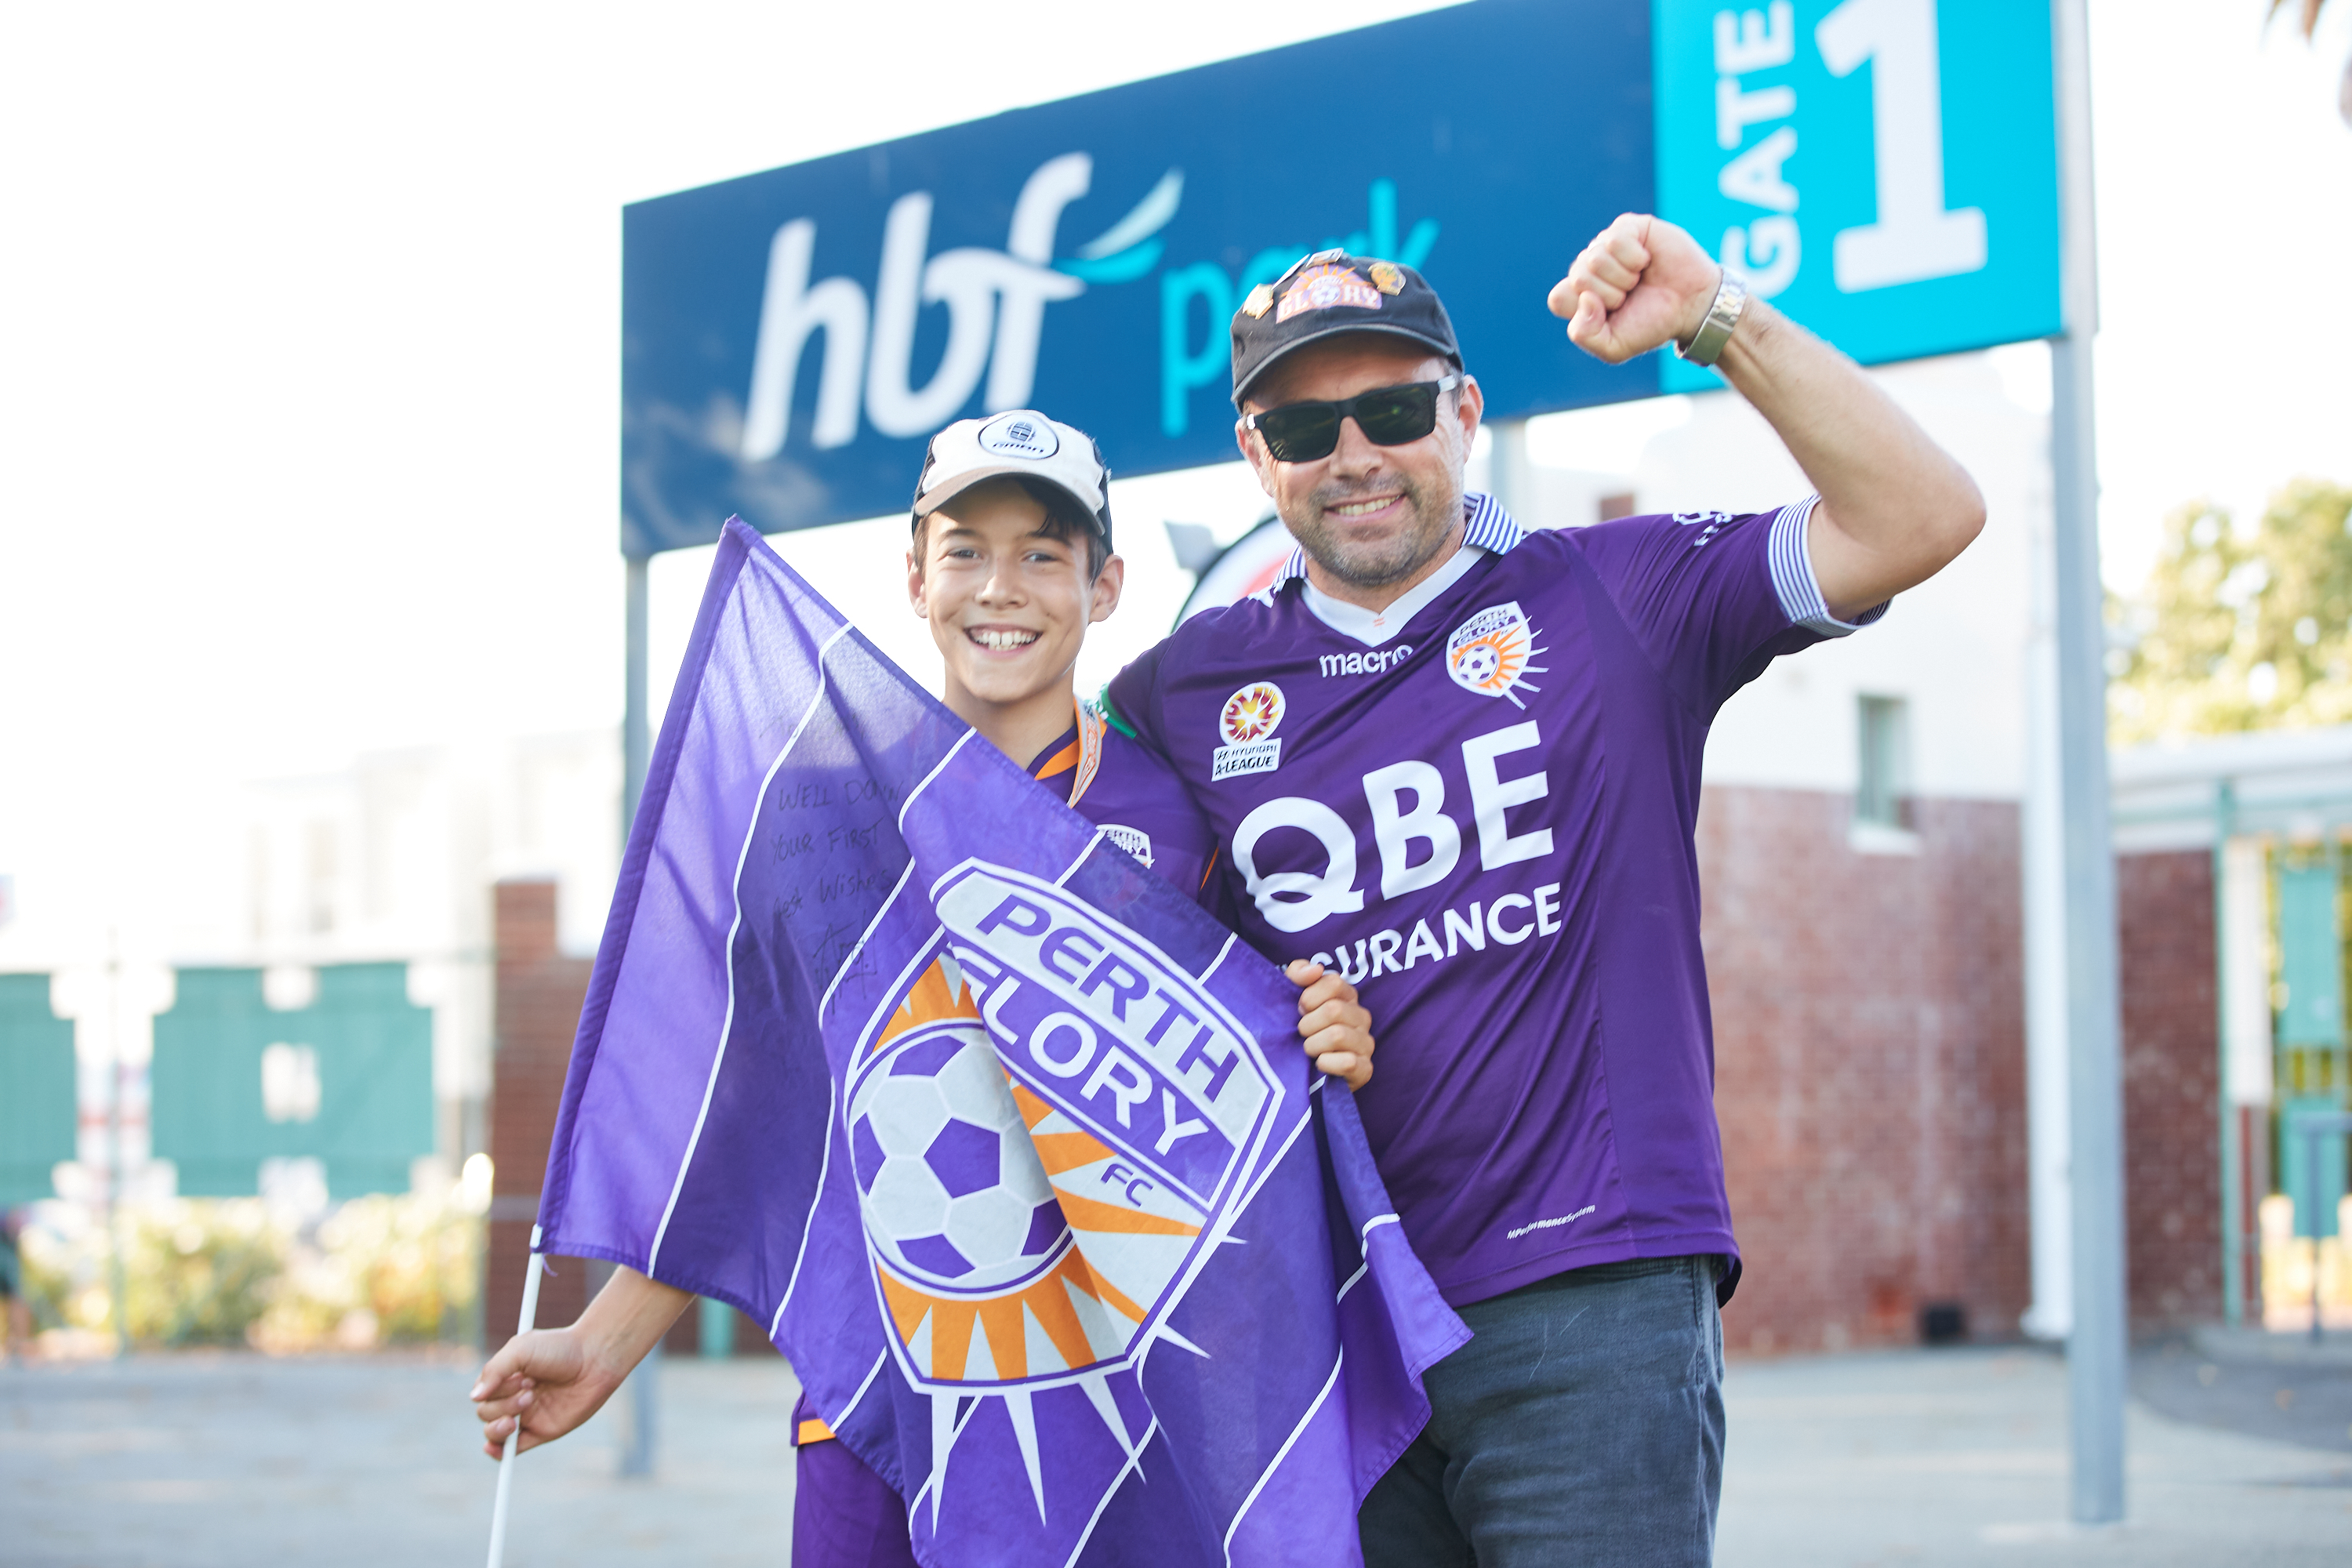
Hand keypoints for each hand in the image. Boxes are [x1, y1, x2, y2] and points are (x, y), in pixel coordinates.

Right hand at [471, 1325, 623, 1459]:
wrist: (594, 1358)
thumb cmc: (560, 1349)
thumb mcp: (521, 1349)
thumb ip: (494, 1370)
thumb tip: (474, 1398)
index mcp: (504, 1378)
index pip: (481, 1395)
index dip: (494, 1390)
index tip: (519, 1376)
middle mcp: (512, 1398)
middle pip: (486, 1414)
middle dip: (504, 1403)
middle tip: (532, 1388)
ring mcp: (526, 1416)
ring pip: (495, 1432)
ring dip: (501, 1425)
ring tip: (528, 1404)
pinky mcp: (541, 1432)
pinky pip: (513, 1449)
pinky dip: (500, 1452)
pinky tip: (495, 1448)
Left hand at [1285, 959, 1374, 1089]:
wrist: (1300, 1072)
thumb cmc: (1297, 1029)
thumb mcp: (1290, 997)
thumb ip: (1298, 973)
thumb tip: (1315, 969)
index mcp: (1348, 996)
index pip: (1334, 983)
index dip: (1309, 997)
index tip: (1300, 1009)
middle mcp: (1362, 1017)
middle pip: (1334, 1010)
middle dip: (1307, 1024)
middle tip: (1301, 1034)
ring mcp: (1366, 1044)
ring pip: (1338, 1035)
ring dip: (1313, 1045)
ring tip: (1308, 1050)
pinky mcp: (1365, 1069)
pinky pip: (1349, 1062)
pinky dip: (1326, 1064)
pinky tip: (1319, 1065)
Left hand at [1548, 214, 1721, 365]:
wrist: (1691, 307)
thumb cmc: (1651, 325)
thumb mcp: (1614, 347)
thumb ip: (1585, 335)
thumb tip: (1584, 298)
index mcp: (1579, 296)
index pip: (1559, 298)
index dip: (1584, 310)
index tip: (1610, 314)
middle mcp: (1588, 269)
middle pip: (1578, 278)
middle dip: (1610, 295)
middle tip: (1630, 297)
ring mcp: (1605, 247)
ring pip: (1594, 259)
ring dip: (1623, 277)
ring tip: (1638, 280)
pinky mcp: (1626, 227)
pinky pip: (1614, 240)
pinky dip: (1633, 258)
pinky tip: (1645, 262)